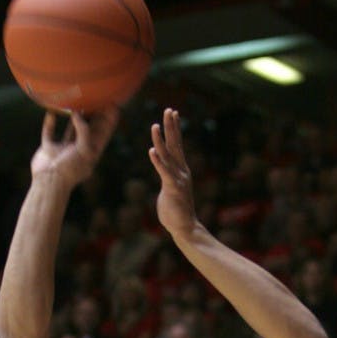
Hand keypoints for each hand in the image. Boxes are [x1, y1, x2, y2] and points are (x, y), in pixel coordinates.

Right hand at [30, 107, 118, 188]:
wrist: (49, 182)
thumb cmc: (70, 169)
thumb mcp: (84, 150)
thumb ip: (84, 131)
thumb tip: (77, 113)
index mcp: (92, 151)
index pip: (104, 132)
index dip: (110, 119)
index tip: (113, 104)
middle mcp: (79, 149)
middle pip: (90, 128)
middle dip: (95, 113)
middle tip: (98, 95)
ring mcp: (64, 149)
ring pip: (71, 128)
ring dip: (74, 116)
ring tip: (77, 99)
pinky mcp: (49, 148)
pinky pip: (50, 132)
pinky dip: (50, 123)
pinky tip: (51, 112)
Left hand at [149, 108, 197, 238]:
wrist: (185, 227)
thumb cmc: (176, 211)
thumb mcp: (170, 189)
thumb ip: (167, 179)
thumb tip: (165, 175)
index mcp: (180, 170)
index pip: (177, 145)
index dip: (174, 129)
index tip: (173, 113)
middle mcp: (181, 171)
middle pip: (175, 144)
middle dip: (171, 127)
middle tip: (169, 110)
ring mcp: (178, 179)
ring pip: (168, 156)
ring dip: (160, 140)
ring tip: (154, 126)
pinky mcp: (172, 188)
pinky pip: (164, 172)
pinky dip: (157, 161)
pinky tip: (151, 151)